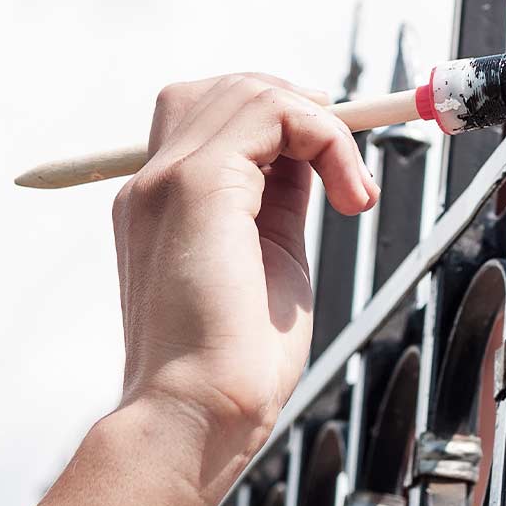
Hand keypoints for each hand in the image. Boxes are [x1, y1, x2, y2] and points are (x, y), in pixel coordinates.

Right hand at [112, 73, 377, 463]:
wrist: (197, 416)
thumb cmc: (236, 363)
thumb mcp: (270, 259)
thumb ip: (280, 202)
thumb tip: (313, 161)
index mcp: (163, 203)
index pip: (214, 118)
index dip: (281, 124)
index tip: (333, 162)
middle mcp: (154, 182)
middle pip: (226, 89)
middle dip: (301, 110)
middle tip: (345, 168)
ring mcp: (168, 178)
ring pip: (251, 90)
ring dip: (322, 126)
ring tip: (351, 190)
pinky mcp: (199, 184)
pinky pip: (275, 113)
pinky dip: (328, 138)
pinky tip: (350, 196)